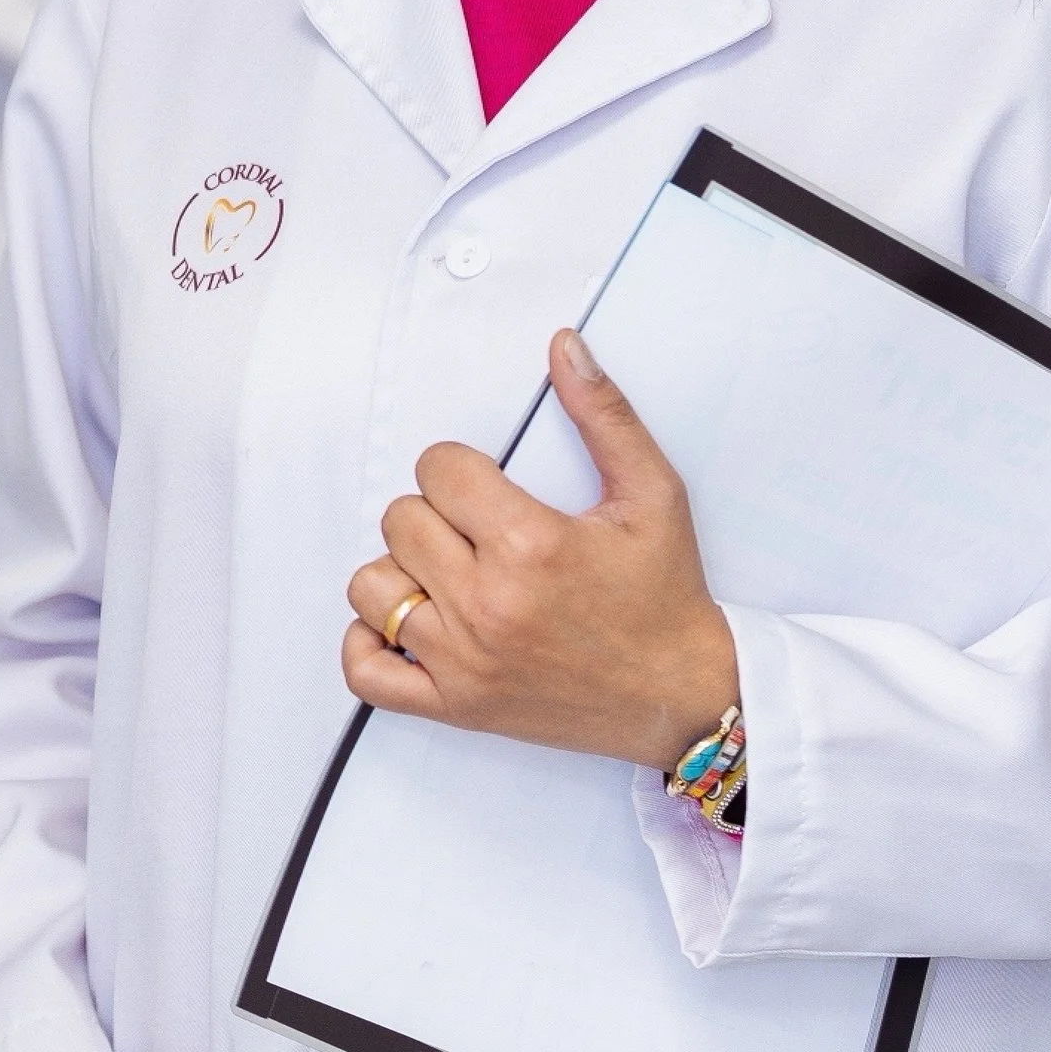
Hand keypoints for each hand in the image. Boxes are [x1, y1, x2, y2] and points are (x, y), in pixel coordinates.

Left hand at [343, 329, 737, 770]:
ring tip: (449, 573)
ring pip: (372, 587)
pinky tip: (409, 623)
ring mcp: (465, 661)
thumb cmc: (666, 596)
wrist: (684, 696)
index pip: (438, 469)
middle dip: (435, 513)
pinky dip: (370, 644)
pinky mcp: (456, 706)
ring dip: (403, 571)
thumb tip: (563, 345)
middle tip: (478, 529)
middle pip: (400, 519)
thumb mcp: (654, 493)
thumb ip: (604, 413)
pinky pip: (367, 672)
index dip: (460, 467)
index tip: (489, 487)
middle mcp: (488, 605)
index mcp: (531, 545)